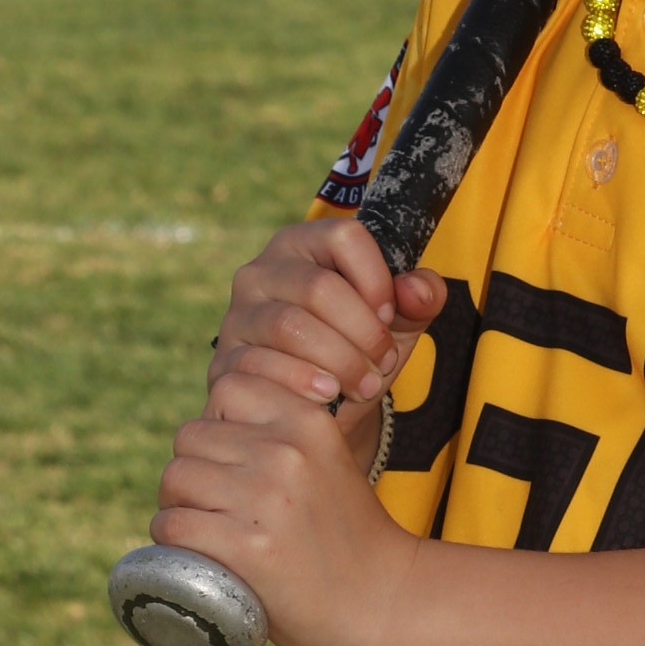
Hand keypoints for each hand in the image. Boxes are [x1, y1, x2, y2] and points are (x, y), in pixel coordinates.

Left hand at [151, 370, 412, 645]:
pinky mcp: (245, 546)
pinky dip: (173, 543)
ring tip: (209, 531)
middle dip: (194, 470)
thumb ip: (278, 437)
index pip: (228, 387)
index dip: (219, 424)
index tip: (234, 461)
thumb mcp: (326, 461)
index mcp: (308, 421)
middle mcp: (286, 451)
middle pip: (191, 436)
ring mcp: (265, 498)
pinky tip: (199, 555)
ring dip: (179, 506)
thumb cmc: (343, 535)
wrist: (380, 601)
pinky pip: (173, 525)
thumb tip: (204, 429)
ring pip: (175, 478)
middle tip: (217, 507)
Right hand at [208, 219, 444, 424]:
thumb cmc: (356, 351)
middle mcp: (262, 271)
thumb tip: (417, 290)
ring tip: (366, 385)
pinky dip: (302, 382)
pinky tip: (328, 396)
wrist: (316, 409)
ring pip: (290, 326)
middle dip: (363, 332)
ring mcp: (238, 315)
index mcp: (305, 245)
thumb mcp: (398, 324)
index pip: (344, 237)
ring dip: (340, 361)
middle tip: (384, 362)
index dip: (377, 280)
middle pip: (319, 287)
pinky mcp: (224, 359)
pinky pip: (260, 364)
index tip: (390, 315)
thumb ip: (420, 298)